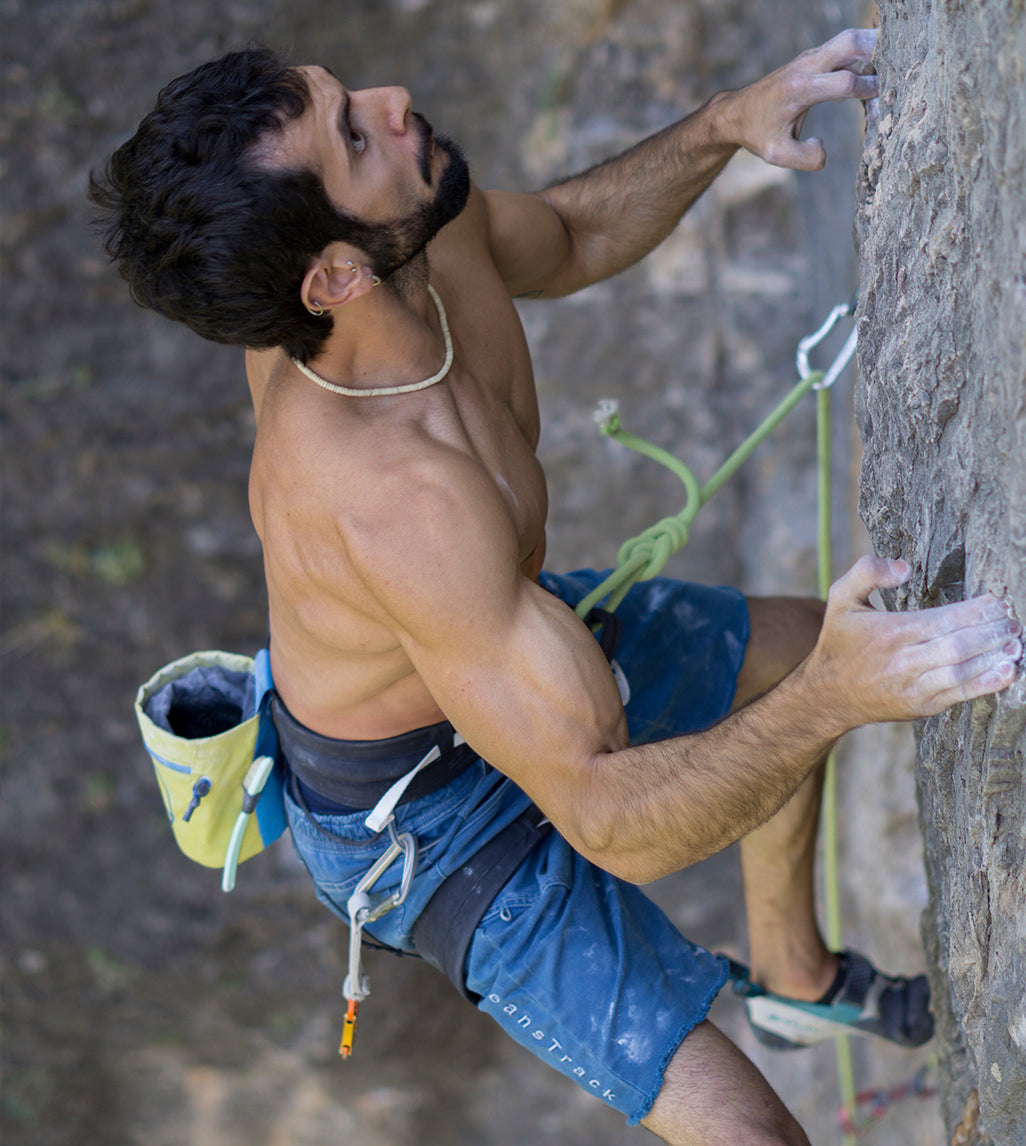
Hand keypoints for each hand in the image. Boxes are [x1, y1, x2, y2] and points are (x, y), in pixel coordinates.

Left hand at [714, 28, 878, 171]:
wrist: (737, 112)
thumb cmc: (758, 134)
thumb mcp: (777, 155)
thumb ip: (805, 158)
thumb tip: (825, 149)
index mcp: (798, 90)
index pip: (843, 82)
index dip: (867, 89)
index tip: (881, 97)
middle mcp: (805, 67)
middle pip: (849, 43)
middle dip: (877, 50)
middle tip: (898, 65)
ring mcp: (809, 59)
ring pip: (848, 38)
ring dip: (872, 46)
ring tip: (892, 62)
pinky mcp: (812, 58)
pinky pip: (842, 47)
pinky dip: (862, 52)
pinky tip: (875, 66)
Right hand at [806, 555, 1021, 730]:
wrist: (828, 695)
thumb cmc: (839, 642)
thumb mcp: (840, 599)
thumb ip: (867, 572)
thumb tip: (905, 567)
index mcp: (889, 632)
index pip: (943, 619)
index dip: (976, 610)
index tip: (998, 601)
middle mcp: (903, 661)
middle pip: (958, 644)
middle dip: (992, 631)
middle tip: (1014, 620)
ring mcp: (914, 687)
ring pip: (962, 671)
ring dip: (994, 657)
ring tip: (1017, 643)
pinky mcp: (921, 706)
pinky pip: (959, 695)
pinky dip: (986, 684)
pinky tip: (1006, 672)